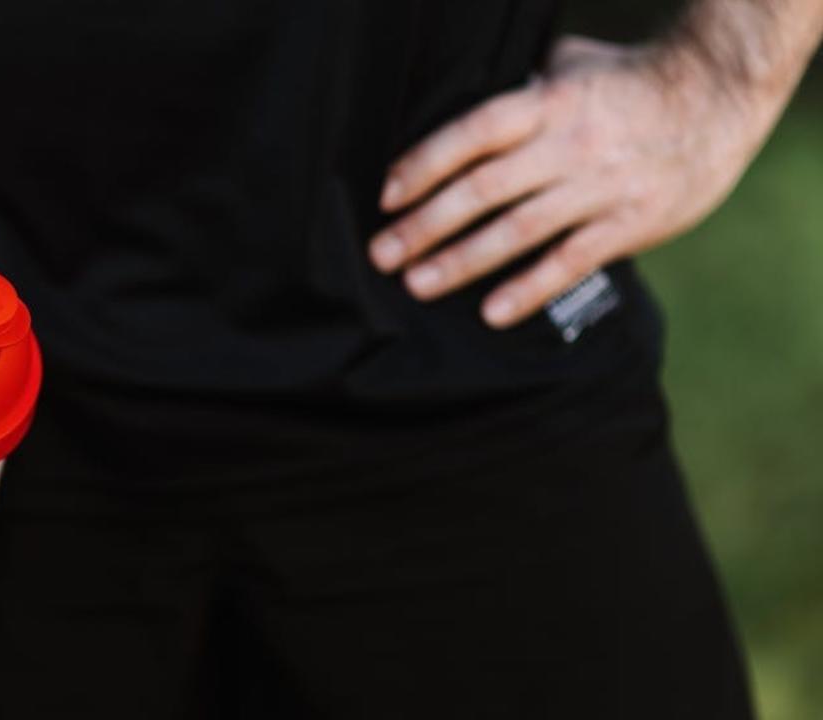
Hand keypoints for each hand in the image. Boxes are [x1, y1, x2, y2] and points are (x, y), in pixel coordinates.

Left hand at [370, 36, 768, 327]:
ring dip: (462, 261)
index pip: (473, 133)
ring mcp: (601, 186)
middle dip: (426, 225)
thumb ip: (518, 94)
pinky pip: (571, 261)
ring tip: (418, 284)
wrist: (719, 97)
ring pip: (518, 230)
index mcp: (549, 102)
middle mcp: (570, 144)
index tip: (386, 195)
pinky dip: (530, 288)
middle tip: (383, 253)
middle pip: (484, 189)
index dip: (425, 164)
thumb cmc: (628, 82)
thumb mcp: (569, 68)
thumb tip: (455, 112)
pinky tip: (492, 312)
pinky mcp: (630, 223)